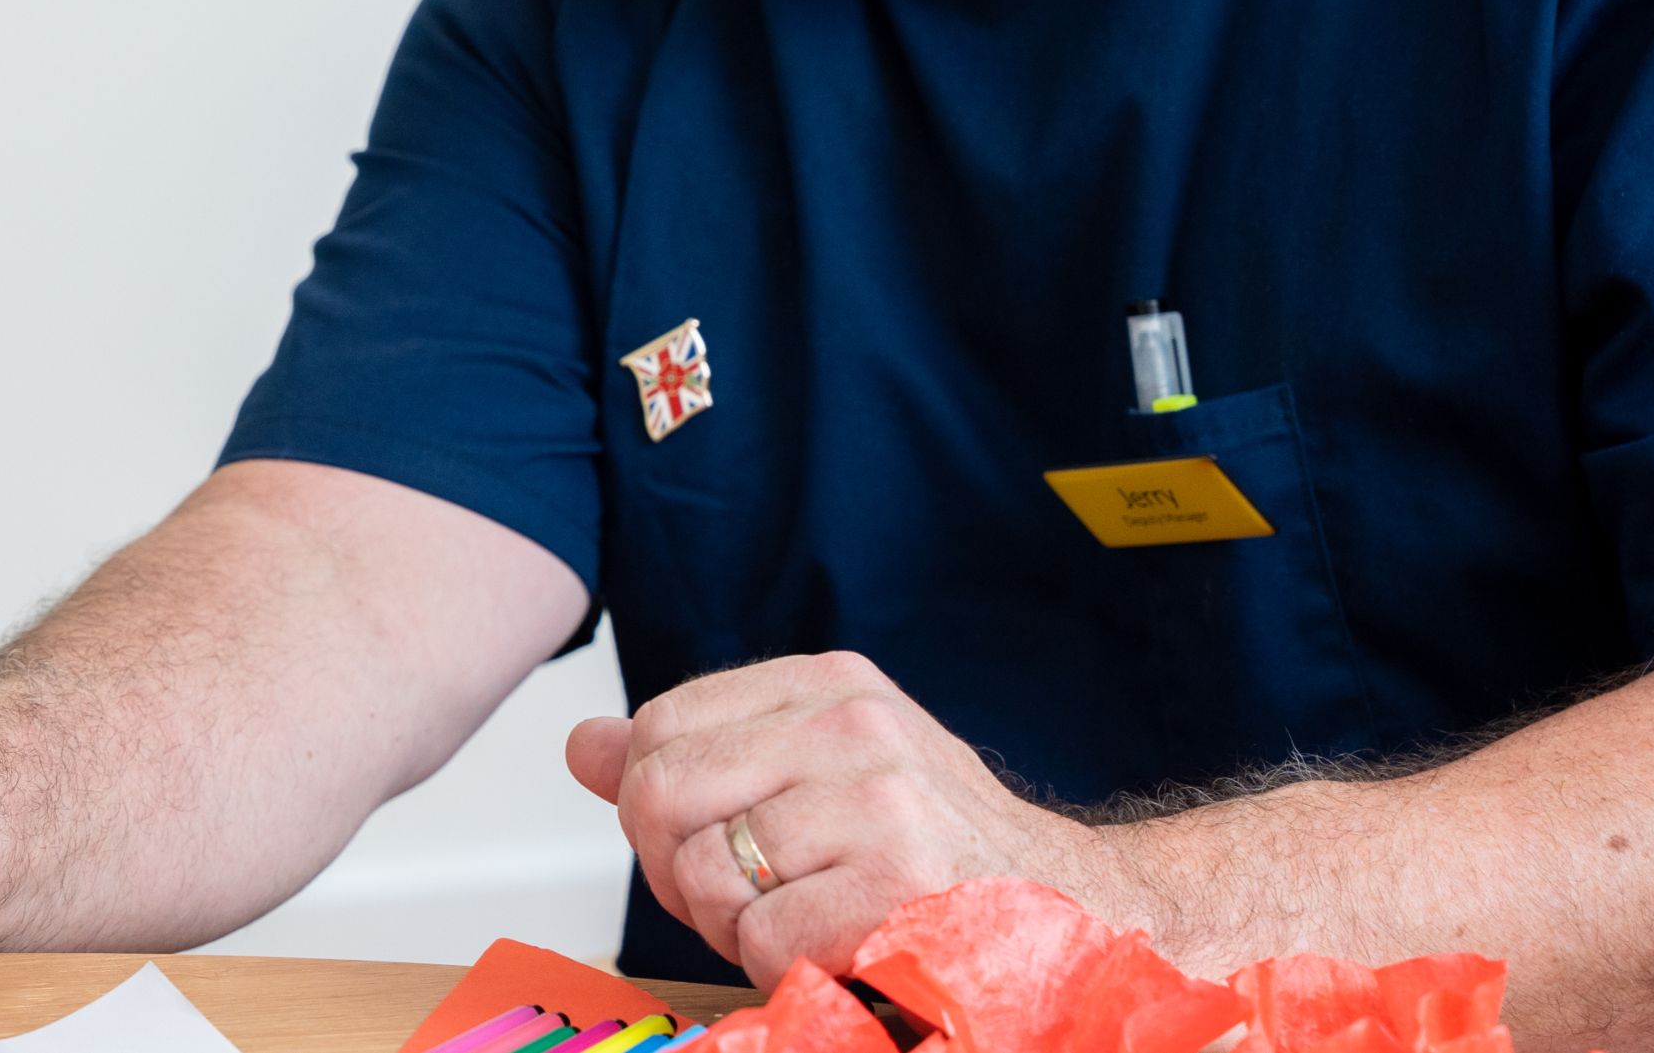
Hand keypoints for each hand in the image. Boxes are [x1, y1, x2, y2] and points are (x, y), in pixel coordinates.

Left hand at [564, 652, 1126, 985]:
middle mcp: (855, 727)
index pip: (658, 727)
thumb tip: (581, 744)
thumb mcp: (817, 771)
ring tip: (801, 921)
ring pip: (705, 873)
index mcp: (830, 686)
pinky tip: (837, 949)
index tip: (705, 839)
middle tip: (735, 898)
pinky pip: (758, 938)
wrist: (1072, 912)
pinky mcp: (895, 887)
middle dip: (674, 867)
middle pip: (659, 794)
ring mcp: (880, 804)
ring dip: (732, 926)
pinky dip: (778, 966)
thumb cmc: (932, 849)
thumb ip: (698, 756)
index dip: (654, 804)